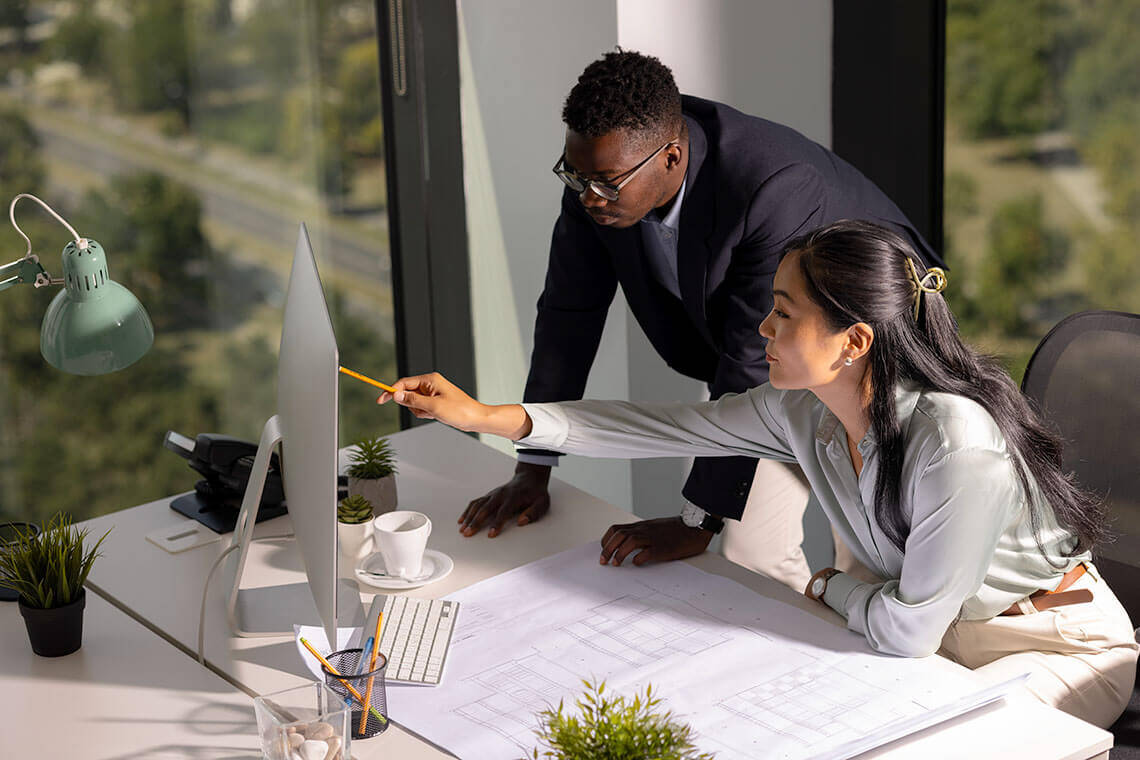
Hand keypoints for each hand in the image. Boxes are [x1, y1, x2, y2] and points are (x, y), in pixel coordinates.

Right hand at [377, 372, 531, 438]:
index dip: (391, 391)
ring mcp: (433, 392)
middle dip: (412, 405)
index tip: (380, 400)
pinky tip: (436, 416)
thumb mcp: (433, 407)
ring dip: (419, 410)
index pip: (404, 383)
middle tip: (426, 411)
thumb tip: (395, 394)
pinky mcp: (436, 401)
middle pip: (408, 393)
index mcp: (430, 380)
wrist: (475, 419)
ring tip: (434, 414)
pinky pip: (422, 407)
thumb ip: (412, 400)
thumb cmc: (459, 411)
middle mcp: (431, 384)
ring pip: (414, 402)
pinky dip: (425, 413)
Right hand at [459, 462, 551, 537]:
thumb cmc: (535, 493)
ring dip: (469, 517)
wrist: (529, 478)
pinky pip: (476, 502)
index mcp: (514, 497)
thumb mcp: (542, 502)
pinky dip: (467, 511)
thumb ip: (533, 513)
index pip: (503, 512)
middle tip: (468, 533)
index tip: (490, 534)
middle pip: (485, 508)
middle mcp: (501, 494)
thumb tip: (522, 521)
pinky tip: (462, 520)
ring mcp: (493, 494)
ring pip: (478, 505)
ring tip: (462, 530)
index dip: (497, 524)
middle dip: (476, 522)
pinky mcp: (489, 495)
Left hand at [599, 517, 713, 566]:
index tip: (604, 551)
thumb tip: (626, 547)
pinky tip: (637, 563)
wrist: (694, 527)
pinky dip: (639, 559)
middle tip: (603, 561)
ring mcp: (653, 538)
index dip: (606, 540)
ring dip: (619, 553)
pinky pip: (647, 552)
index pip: (616, 529)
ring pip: (629, 541)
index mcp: (641, 526)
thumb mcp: (653, 527)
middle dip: (607, 548)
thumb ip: (640, 534)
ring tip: (616, 564)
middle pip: (619, 535)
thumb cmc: (675, 530)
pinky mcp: (663, 548)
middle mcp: (644, 530)